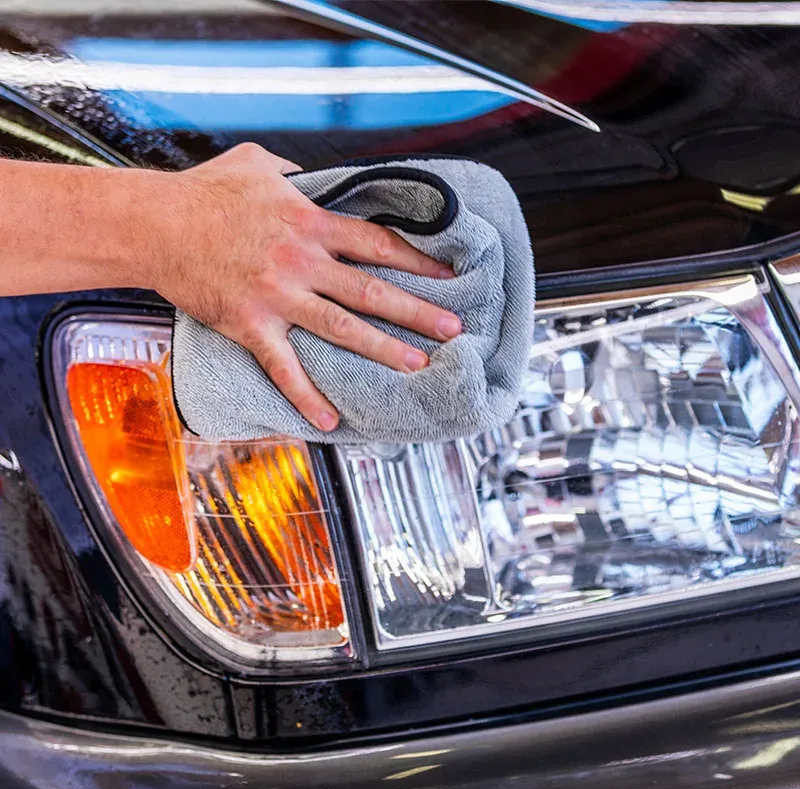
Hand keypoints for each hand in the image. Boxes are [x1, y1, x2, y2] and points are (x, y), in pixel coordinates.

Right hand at [156, 143, 460, 431]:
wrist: (154, 224)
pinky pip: (284, 368)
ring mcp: (279, 296)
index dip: (419, 260)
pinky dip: (307, 396)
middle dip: (417, 311)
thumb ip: (299, 174)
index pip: (378, 243)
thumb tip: (319, 179)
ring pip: (342, 328)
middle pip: (372, 289)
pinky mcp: (251, 325)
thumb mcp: (259, 164)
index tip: (448, 276)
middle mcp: (303, 262)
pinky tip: (329, 421)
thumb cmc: (206, 192)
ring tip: (417, 366)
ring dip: (383, 349)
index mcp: (311, 224)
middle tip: (454, 329)